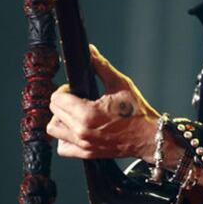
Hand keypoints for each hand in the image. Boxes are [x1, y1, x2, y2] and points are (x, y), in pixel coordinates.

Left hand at [46, 45, 159, 160]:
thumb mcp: (120, 83)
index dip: (64, 89)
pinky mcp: (87, 153)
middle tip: (77, 97)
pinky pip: (63, 148)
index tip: (75, 88)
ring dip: (60, 119)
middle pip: (54, 112)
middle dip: (62, 101)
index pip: (56, 99)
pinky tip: (76, 128)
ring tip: (74, 113)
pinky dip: (64, 138)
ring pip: (54, 130)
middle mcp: (82, 131)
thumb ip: (101, 65)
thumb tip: (89, 50)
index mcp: (87, 114)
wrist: (149, 136)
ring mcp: (83, 144)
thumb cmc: (137, 111)